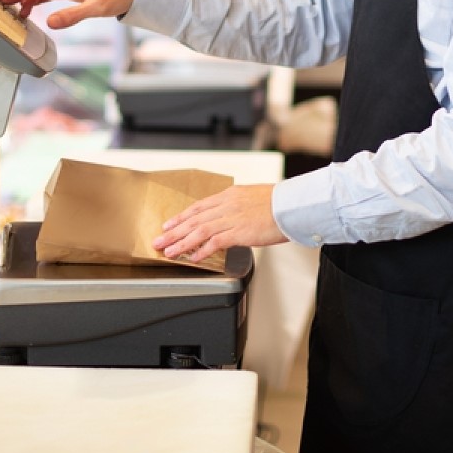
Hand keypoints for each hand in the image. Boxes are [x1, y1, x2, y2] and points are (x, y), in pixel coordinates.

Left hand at [153, 184, 287, 262]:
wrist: (292, 205)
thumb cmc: (280, 203)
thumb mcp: (255, 198)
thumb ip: (240, 206)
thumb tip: (233, 217)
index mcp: (230, 195)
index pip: (199, 207)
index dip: (181, 216)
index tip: (169, 224)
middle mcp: (227, 205)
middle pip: (193, 219)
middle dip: (174, 231)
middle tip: (159, 240)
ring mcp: (231, 218)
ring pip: (199, 231)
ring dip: (181, 243)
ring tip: (169, 252)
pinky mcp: (238, 232)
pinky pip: (214, 242)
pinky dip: (201, 251)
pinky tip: (192, 257)